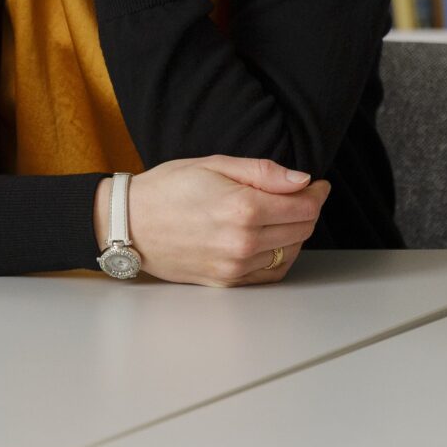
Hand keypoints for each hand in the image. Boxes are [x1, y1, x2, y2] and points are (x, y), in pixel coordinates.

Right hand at [93, 157, 327, 285]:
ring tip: (283, 215)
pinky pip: (270, 273)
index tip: (315, 184)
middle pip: (302, 230)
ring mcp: (234, 266)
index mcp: (243, 209)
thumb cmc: (166, 189)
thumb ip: (263, 173)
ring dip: (295, 233)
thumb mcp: (214, 165)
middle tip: (300, 196)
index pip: (305, 206)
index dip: (316, 193)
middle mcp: (243, 243)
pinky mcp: (226, 281)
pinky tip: (272, 240)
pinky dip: (281, 257)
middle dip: (308, 210)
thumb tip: (302, 181)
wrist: (129, 224)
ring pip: (290, 252)